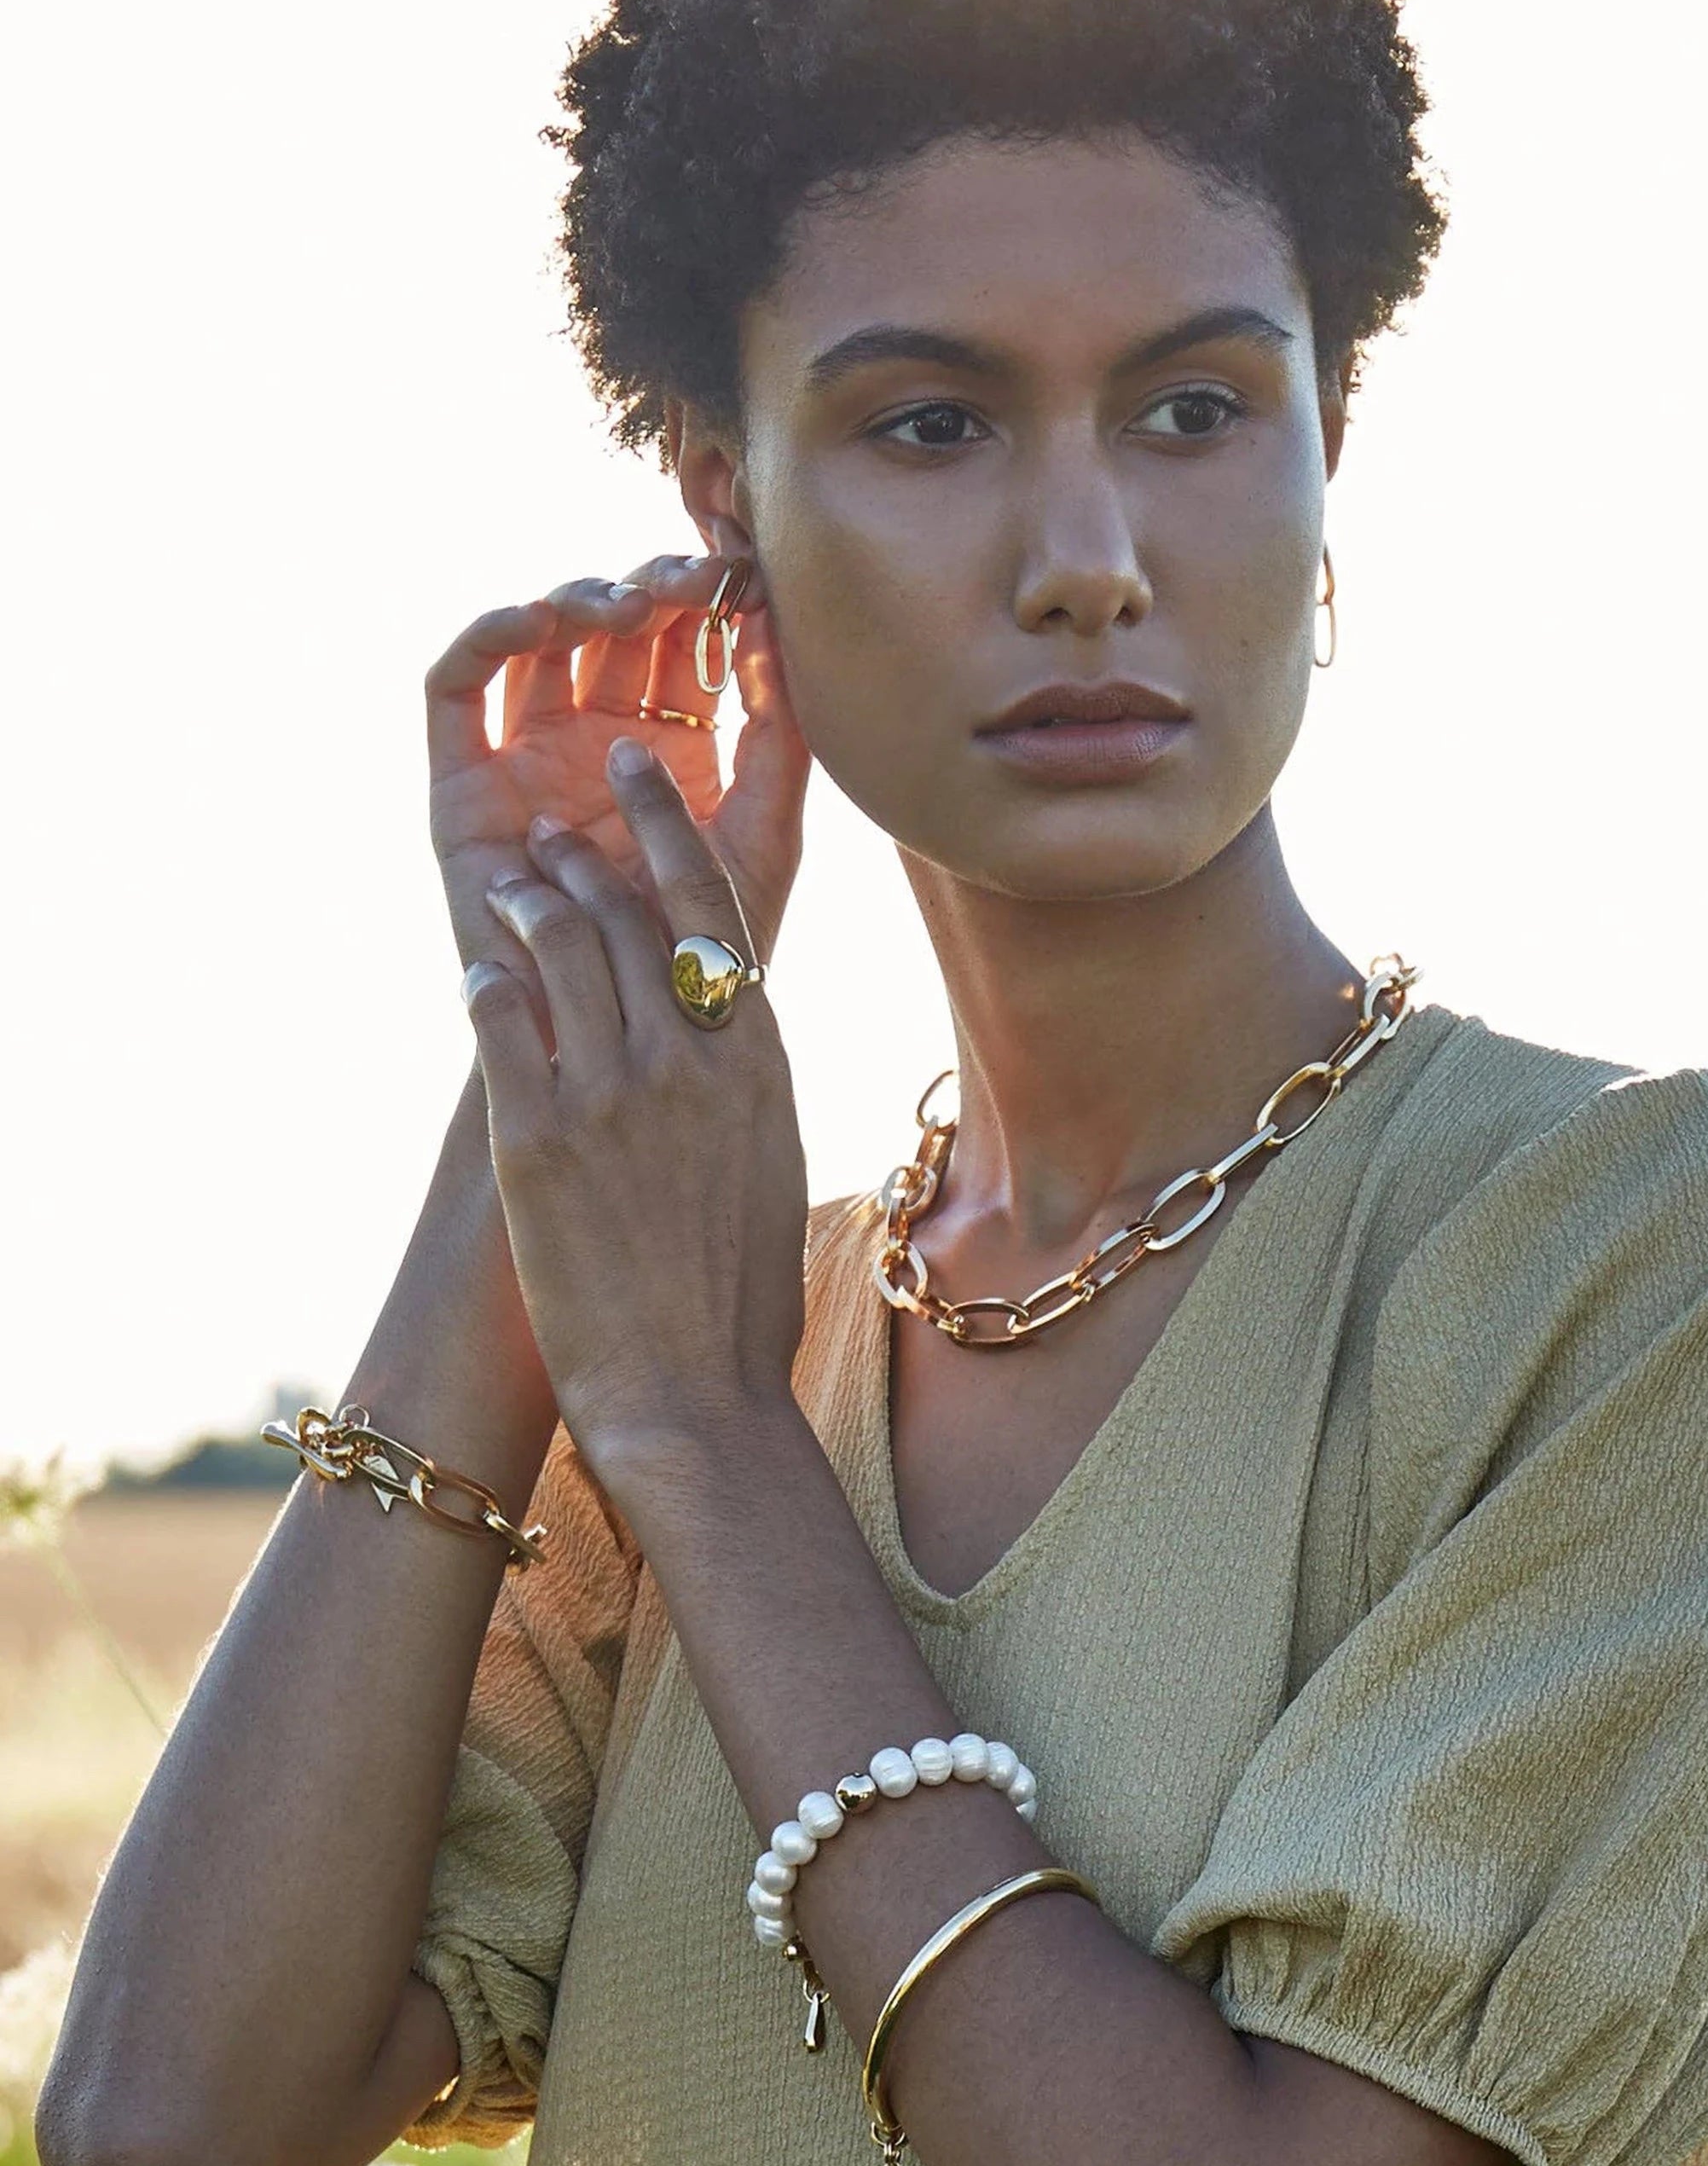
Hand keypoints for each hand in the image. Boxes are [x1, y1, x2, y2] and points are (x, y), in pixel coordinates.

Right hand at [425, 557, 809, 1024]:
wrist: (625, 1046)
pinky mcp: (461, 784)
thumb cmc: (706, 956)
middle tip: (697, 579)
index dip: (707, 600)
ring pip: (541, 641)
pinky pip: (457, 689)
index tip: (745, 575)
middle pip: (613, 629)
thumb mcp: (764, 837)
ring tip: (628, 603)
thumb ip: (780, 740)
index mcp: (669, 750)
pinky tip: (538, 618)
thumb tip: (773, 624)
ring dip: (580, 599)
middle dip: (655, 590)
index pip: (681, 643)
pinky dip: (488, 636)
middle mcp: (593, 742)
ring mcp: (526, 756)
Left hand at [458, 739, 810, 1466]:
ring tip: (510, 891)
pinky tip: (477, 974)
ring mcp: (610, 1093)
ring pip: (560, 949)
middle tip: (553, 834)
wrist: (693, 1396)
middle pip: (627, 910)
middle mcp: (687, 1058)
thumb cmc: (739, 1299)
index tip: (639, 769)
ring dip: (528, 905)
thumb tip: (725, 1032)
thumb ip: (743, 1081)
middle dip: (583, 856)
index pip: (711, 904)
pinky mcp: (538, 1138)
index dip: (667, 822)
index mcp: (755, 1059)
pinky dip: (487, 984)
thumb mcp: (771, 1162)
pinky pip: (501, 1022)